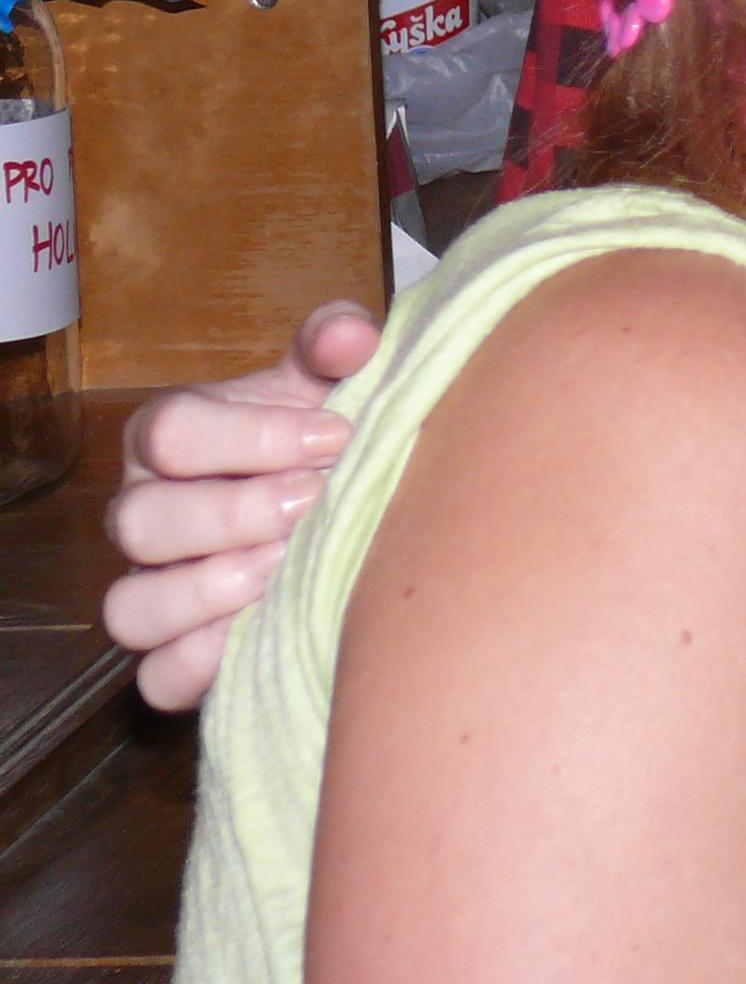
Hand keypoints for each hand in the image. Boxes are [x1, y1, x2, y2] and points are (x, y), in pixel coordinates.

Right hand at [100, 300, 379, 708]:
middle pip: (139, 522)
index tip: (335, 437)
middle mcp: (145, 511)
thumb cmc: (323, 433)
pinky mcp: (175, 650)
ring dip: (210, 593)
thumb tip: (349, 334)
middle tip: (313, 504)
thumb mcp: (331, 379)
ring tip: (285, 568)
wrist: (340, 497)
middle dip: (235, 514)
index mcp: (172, 436)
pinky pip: (157, 676)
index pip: (170, 433)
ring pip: (130, 607)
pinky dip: (203, 663)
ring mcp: (151, 584)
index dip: (254, 437)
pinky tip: (264, 630)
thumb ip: (338, 343)